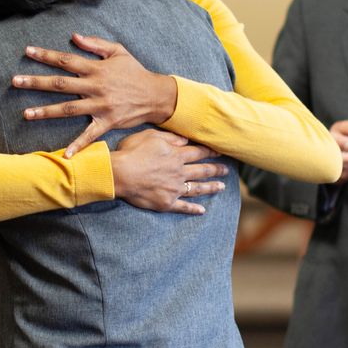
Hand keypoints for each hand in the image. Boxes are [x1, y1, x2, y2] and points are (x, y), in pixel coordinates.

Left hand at [13, 33, 177, 156]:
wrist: (156, 95)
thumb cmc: (135, 72)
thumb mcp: (118, 51)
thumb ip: (95, 44)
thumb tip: (74, 37)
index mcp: (96, 69)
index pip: (66, 60)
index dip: (46, 55)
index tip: (27, 52)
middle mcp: (95, 87)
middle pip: (61, 84)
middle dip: (36, 82)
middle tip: (15, 81)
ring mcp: (100, 106)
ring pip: (68, 109)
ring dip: (46, 111)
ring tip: (26, 114)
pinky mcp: (107, 122)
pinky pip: (90, 135)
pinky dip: (78, 145)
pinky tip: (65, 155)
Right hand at [110, 129, 227, 214]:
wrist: (120, 174)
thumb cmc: (132, 152)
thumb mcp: (150, 136)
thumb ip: (170, 138)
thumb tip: (185, 140)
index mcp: (176, 155)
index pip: (198, 153)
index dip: (210, 152)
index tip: (220, 152)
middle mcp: (179, 172)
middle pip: (202, 170)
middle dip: (216, 169)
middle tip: (227, 170)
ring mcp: (174, 189)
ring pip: (197, 188)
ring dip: (210, 187)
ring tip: (221, 187)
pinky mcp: (166, 202)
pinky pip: (183, 207)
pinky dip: (193, 209)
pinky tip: (202, 211)